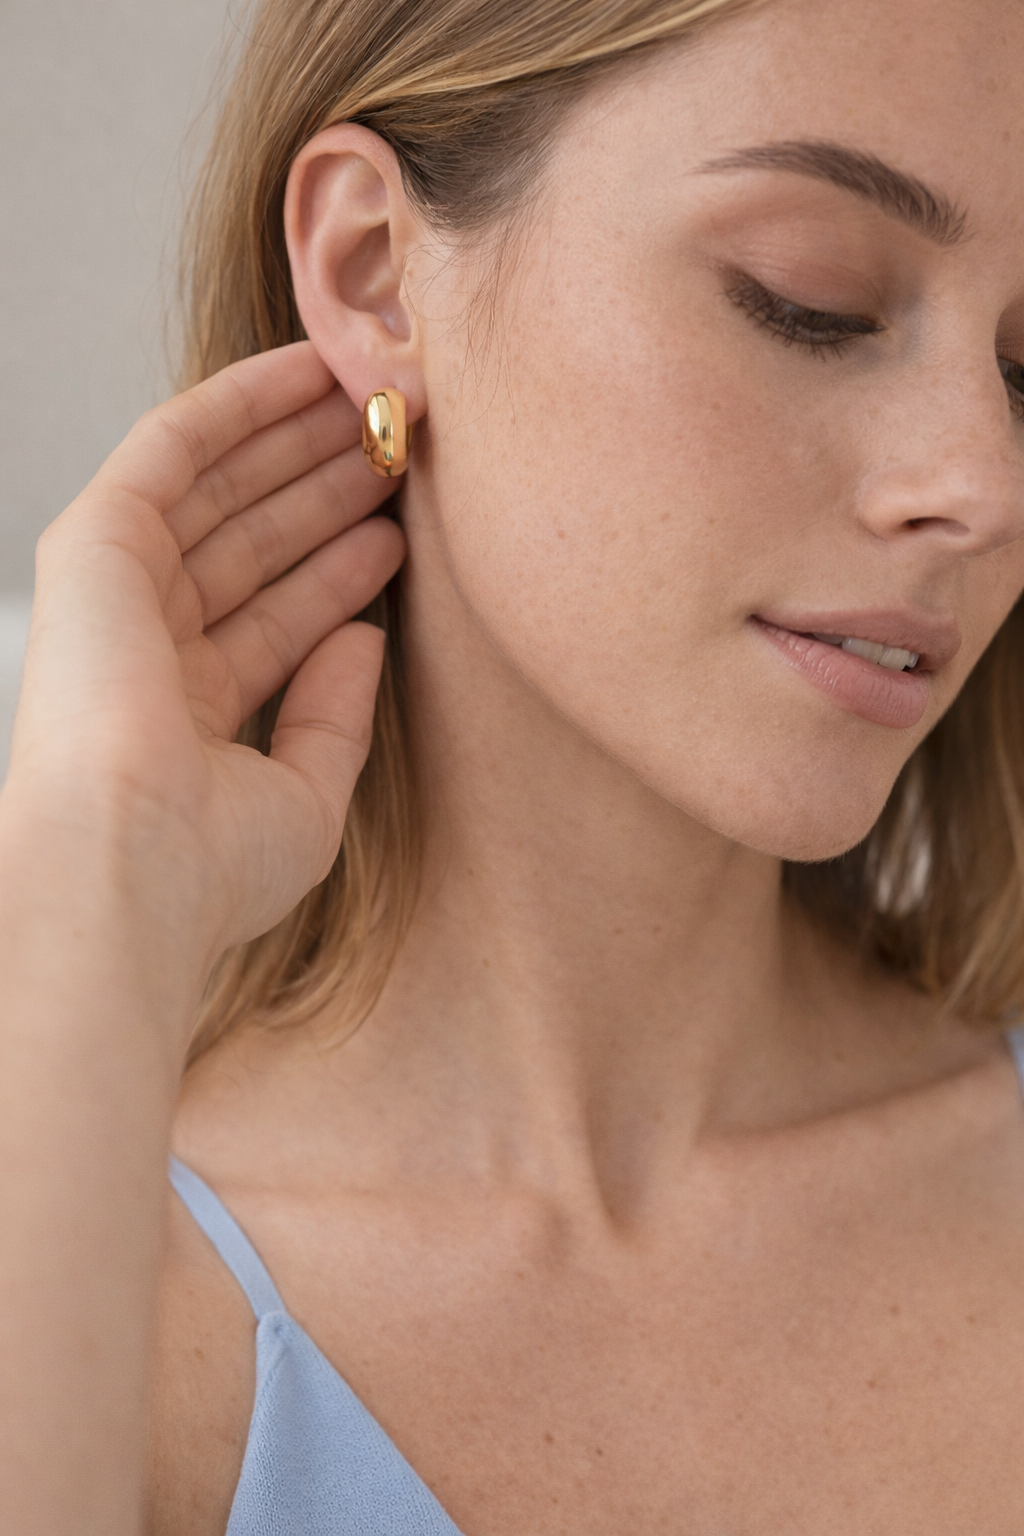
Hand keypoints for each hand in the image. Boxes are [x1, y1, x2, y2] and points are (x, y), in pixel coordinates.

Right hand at [5, 342, 403, 965]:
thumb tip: (368, 633)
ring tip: (376, 394)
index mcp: (189, 710)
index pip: (279, 614)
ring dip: (297, 435)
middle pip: (255, 540)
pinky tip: (305, 368)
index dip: (342, 564)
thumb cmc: (213, 866)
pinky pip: (175, 446)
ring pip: (223, 485)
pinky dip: (239, 402)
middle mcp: (150, 642)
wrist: (134, 868)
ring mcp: (120, 588)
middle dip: (326, 485)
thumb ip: (337, 715)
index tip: (407, 521)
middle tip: (400, 441)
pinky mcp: (97, 540)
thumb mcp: (308, 794)